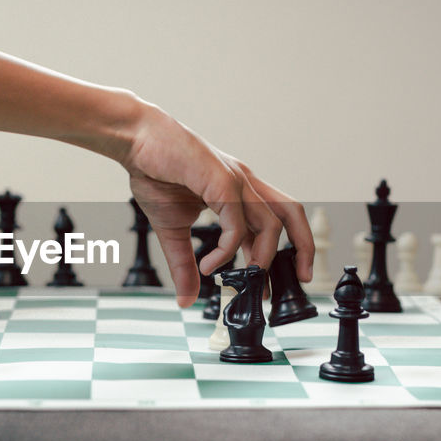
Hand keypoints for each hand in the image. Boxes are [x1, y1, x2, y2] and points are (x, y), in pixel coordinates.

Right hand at [122, 106, 312, 306]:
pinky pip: (237, 223)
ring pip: (272, 222)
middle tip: (300, 279)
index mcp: (237, 192)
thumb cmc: (154, 173)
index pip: (273, 223)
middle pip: (291, 214)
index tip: (271, 284)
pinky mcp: (222, 180)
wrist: (136, 141)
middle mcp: (244, 184)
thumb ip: (184, 265)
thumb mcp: (172, 230)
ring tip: (244, 279)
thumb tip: (187, 299)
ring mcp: (236, 181)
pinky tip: (210, 265)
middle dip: (303, 248)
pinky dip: (228, 249)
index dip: (280, 253)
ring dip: (263, 257)